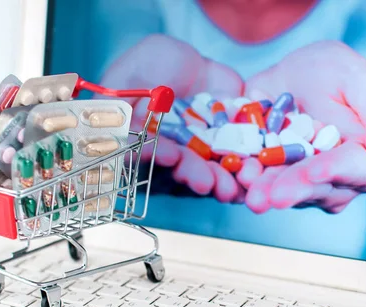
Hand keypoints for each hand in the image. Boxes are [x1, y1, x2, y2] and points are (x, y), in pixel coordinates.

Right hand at [97, 34, 244, 200]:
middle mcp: (169, 157)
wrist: (192, 61)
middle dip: (193, 176)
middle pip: (179, 173)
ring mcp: (198, 157)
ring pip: (208, 176)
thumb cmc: (149, 65)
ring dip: (219, 183)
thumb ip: (119, 103)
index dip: (156, 158)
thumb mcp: (127, 76)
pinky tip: (252, 176)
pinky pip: (235, 165)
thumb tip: (113, 129)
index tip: (170, 155)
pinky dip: (244, 172)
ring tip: (230, 187)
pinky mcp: (224, 151)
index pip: (144, 157)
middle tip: (205, 181)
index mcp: (141, 144)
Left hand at [240, 40, 365, 212]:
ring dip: (265, 189)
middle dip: (293, 189)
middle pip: (317, 189)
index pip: (357, 169)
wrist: (291, 76)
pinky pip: (257, 183)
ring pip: (284, 191)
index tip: (316, 169)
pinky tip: (233, 175)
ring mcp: (300, 184)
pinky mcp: (269, 180)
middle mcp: (335, 179)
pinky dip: (244, 180)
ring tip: (248, 183)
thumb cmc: (336, 74)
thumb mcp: (360, 80)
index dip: (337, 170)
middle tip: (272, 194)